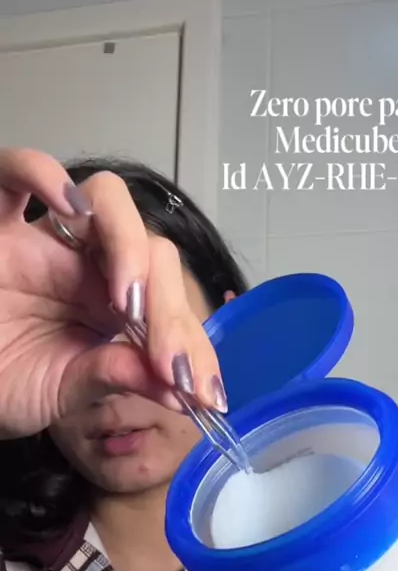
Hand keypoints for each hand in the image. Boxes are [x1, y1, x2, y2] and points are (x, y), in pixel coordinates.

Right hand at [0, 148, 223, 436]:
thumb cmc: (5, 385)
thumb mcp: (66, 391)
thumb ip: (117, 376)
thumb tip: (179, 388)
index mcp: (113, 306)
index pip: (170, 305)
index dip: (192, 346)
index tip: (205, 395)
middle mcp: (90, 264)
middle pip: (152, 254)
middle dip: (171, 313)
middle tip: (171, 367)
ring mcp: (48, 239)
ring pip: (109, 202)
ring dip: (129, 247)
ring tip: (129, 305)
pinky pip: (15, 175)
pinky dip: (43, 175)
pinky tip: (70, 208)